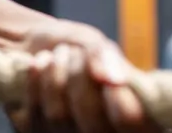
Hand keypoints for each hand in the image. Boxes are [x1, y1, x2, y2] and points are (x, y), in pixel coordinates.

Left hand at [5, 20, 160, 132]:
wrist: (47, 49)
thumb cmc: (85, 54)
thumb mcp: (103, 49)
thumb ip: (109, 59)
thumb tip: (111, 78)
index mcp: (137, 123)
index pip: (130, 121)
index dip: (119, 96)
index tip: (106, 72)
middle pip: (92, 123)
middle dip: (79, 78)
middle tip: (73, 51)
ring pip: (59, 117)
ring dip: (55, 76)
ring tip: (59, 52)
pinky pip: (34, 114)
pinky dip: (35, 82)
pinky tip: (40, 61)